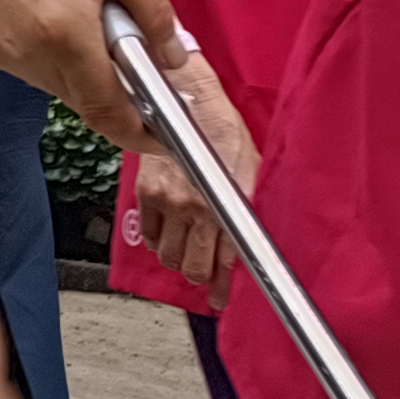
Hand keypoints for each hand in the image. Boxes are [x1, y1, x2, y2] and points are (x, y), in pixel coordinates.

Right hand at [0, 0, 184, 137]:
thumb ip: (154, 10)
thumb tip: (173, 60)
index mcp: (64, 31)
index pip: (107, 109)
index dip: (139, 134)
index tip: (163, 141)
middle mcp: (26, 53)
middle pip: (85, 99)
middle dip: (115, 89)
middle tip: (130, 47)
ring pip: (59, 86)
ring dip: (83, 69)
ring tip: (83, 15)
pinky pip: (32, 69)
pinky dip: (53, 56)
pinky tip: (52, 14)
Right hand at [136, 54, 259, 293]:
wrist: (189, 99)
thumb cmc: (225, 130)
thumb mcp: (253, 173)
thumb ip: (249, 211)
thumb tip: (254, 242)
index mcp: (225, 207)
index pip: (223, 262)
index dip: (221, 287)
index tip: (220, 299)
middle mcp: (193, 209)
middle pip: (190, 267)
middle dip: (199, 275)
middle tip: (204, 274)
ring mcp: (165, 202)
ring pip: (166, 255)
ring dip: (177, 259)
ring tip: (186, 252)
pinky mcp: (144, 192)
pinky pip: (147, 234)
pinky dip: (156, 240)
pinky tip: (168, 234)